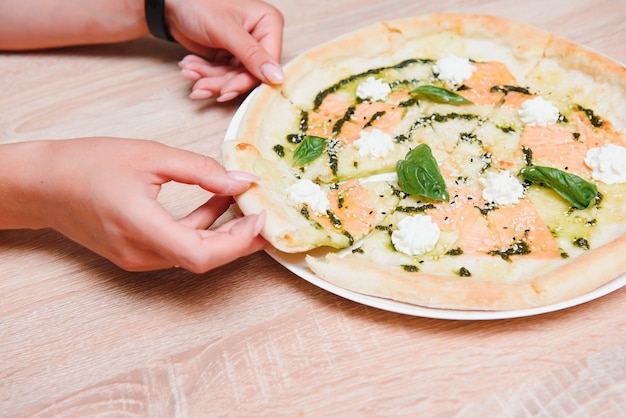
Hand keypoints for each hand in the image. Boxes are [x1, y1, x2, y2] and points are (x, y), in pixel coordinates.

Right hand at [1, 138, 266, 271]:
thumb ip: (201, 171)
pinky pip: (177, 247)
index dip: (239, 242)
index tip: (262, 219)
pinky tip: (213, 201)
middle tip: (263, 215)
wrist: (42, 184)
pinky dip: (199, 228)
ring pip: (192, 253)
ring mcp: (136, 258)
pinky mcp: (135, 253)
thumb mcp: (151, 155)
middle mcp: (140, 253)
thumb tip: (241, 181)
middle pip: (203, 259)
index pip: (203, 254)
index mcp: (141, 227)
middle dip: (239, 239)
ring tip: (239, 198)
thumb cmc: (88, 164)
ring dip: (221, 231)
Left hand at [168, 0, 284, 100]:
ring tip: (189, 72)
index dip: (245, 80)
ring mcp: (244, 49)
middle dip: (221, 82)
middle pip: (247, 74)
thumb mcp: (226, 30)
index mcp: (268, 24)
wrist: (172, 3)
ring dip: (208, 79)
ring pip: (232, 77)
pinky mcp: (229, 56)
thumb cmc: (199, 4)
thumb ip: (252, 55)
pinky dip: (204, 74)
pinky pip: (221, 74)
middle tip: (201, 86)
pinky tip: (189, 67)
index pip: (265, 63)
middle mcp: (259, 37)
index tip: (226, 91)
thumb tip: (277, 78)